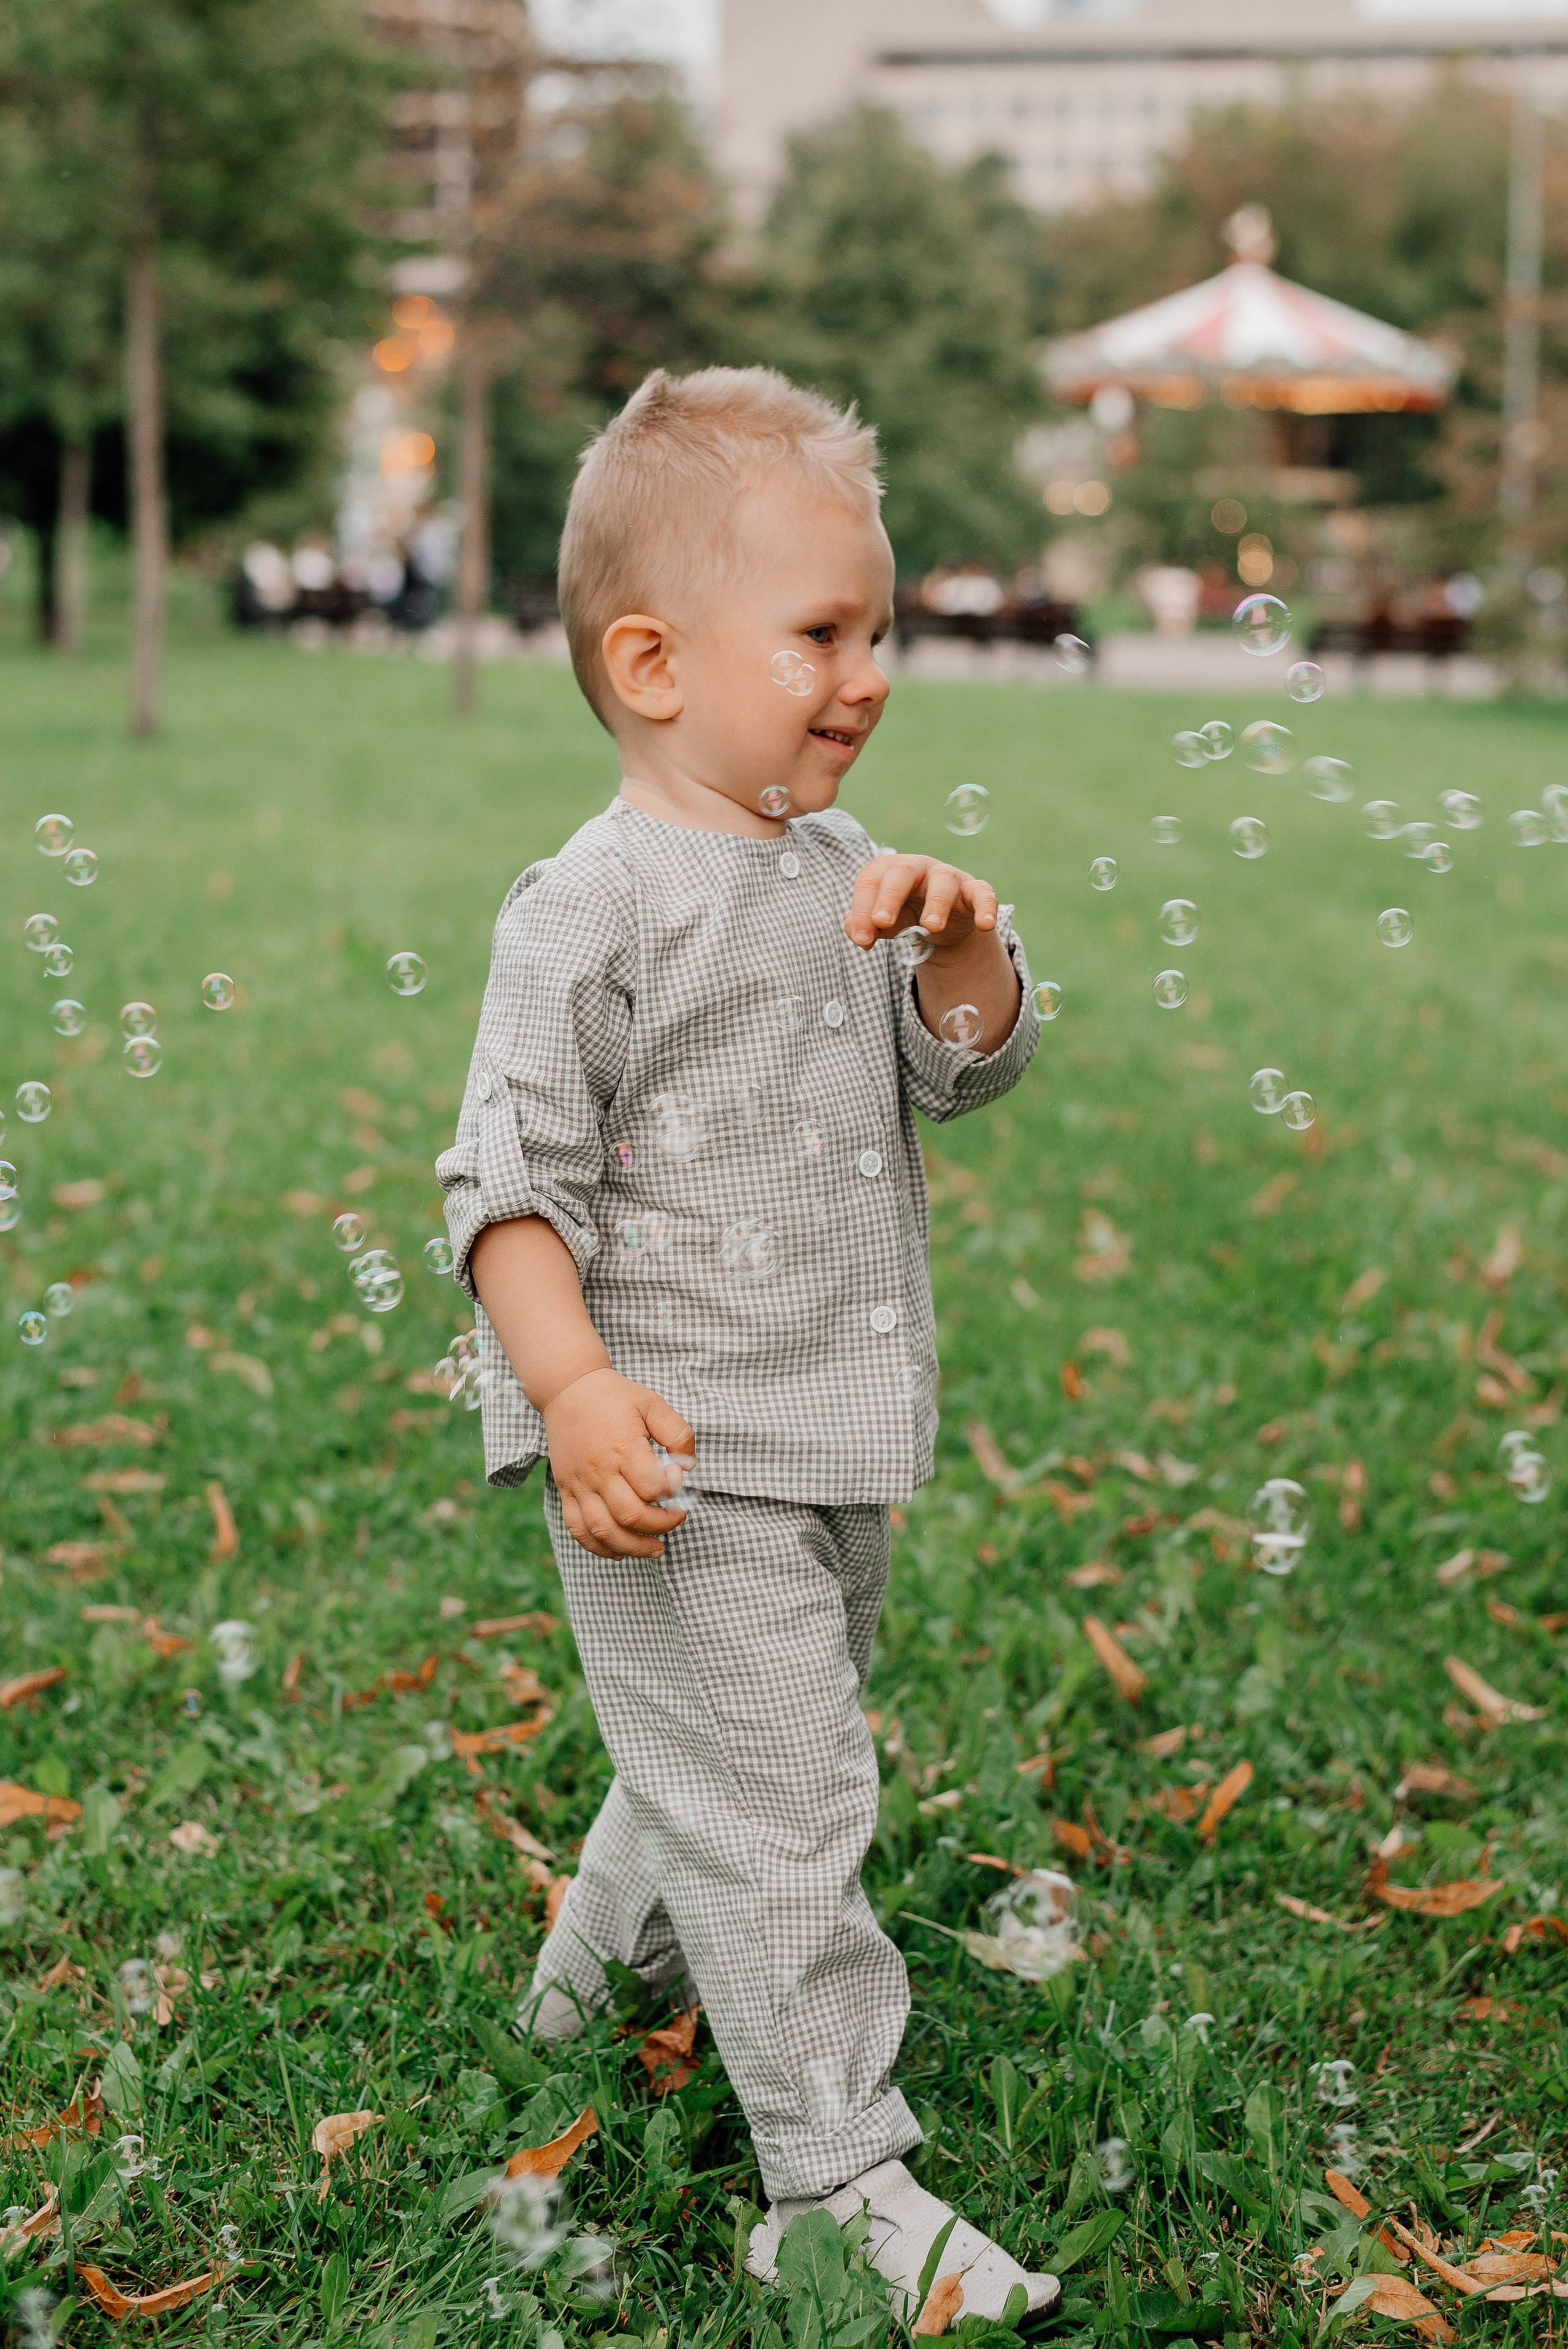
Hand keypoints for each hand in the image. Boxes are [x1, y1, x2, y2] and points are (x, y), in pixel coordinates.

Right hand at [543, 1367, 696, 1559]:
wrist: (567, 1390)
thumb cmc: (615, 1398)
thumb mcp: (653, 1404)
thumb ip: (678, 1434)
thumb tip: (688, 1468)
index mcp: (623, 1447)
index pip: (651, 1486)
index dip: (672, 1491)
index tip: (677, 1481)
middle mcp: (599, 1470)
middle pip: (630, 1515)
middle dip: (660, 1526)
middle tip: (677, 1519)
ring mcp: (579, 1484)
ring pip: (604, 1530)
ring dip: (633, 1547)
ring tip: (655, 1549)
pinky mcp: (566, 1491)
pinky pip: (578, 1529)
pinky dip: (599, 1547)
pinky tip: (620, 1550)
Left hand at [844, 852, 998, 955]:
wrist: (939, 923)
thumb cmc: (902, 914)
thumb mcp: (878, 922)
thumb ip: (861, 926)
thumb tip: (860, 935)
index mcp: (888, 870)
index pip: (870, 880)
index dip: (863, 909)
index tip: (862, 940)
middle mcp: (917, 867)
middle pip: (902, 872)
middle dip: (890, 896)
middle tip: (882, 922)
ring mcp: (948, 876)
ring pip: (944, 881)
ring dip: (937, 903)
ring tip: (931, 927)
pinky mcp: (974, 890)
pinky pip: (983, 893)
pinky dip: (986, 907)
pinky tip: (986, 925)